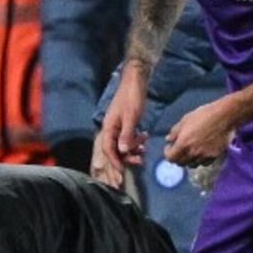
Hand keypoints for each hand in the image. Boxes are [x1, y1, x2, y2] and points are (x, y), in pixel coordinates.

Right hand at [94, 69, 147, 186]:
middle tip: (140, 161)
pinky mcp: (125, 123)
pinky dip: (136, 140)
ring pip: (123, 144)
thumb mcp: (131, 116)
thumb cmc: (132, 97)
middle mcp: (111, 128)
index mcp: (109, 127)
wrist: (136, 81)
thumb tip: (122, 151)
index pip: (108, 149)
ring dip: (133, 148)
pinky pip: (128, 137)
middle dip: (127, 157)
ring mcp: (118, 125)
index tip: (123, 171)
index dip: (114, 161)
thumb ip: (126, 134)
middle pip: (115, 149)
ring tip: (144, 148)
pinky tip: (144, 138)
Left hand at [164, 98, 235, 167]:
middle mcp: (192, 152)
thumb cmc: (203, 115)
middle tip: (179, 150)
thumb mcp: (185, 120)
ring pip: (192, 165)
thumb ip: (175, 132)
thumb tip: (168, 139)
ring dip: (189, 160)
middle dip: (178, 157)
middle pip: (181, 163)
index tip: (170, 147)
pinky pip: (204, 163)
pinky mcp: (214, 156)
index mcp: (183, 143)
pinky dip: (200, 160)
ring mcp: (204, 155)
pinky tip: (201, 152)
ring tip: (190, 152)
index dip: (168, 153)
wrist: (224, 116)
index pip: (171, 158)